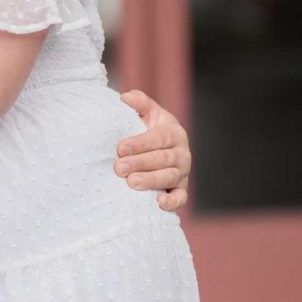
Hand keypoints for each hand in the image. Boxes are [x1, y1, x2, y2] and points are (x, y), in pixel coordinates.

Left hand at [115, 90, 191, 211]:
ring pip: (170, 177)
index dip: (140, 143)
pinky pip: (180, 197)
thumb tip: (125, 98)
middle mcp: (181, 153)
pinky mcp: (180, 190)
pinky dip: (173, 201)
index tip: (120, 148)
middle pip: (163, 159)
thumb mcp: (147, 114)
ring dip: (151, 180)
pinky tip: (159, 203)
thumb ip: (140, 103)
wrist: (155, 152)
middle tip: (119, 167)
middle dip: (140, 163)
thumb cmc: (146, 130)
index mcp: (173, 133)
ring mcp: (182, 173)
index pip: (159, 138)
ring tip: (131, 182)